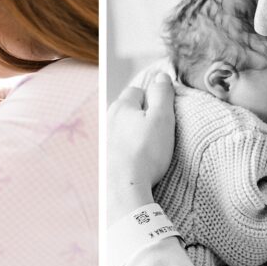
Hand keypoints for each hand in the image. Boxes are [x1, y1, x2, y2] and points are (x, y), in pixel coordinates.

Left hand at [107, 72, 175, 223]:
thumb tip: (162, 77)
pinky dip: (126, 149)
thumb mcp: (162, 118)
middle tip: (157, 134)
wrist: (124, 188)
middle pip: (129, 109)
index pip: (138, 91)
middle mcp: (108, 119)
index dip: (153, 100)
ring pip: (122, 128)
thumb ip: (162, 94)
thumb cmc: (145, 153)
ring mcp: (103, 139)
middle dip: (142, 116)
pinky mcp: (103, 157)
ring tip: (147, 150)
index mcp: (121, 106)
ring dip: (133, 134)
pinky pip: (117, 145)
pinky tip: (136, 160)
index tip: (163, 115)